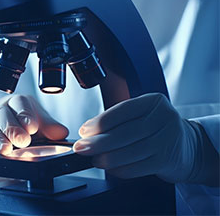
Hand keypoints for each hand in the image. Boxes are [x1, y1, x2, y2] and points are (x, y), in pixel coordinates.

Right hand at [0, 95, 68, 154]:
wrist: (13, 138)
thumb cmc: (29, 128)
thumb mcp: (43, 125)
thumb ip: (52, 128)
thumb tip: (61, 133)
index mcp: (19, 102)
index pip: (20, 103)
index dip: (25, 114)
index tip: (32, 127)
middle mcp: (2, 108)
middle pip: (2, 113)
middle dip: (12, 128)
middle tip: (22, 141)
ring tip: (7, 150)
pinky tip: (0, 153)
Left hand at [73, 93, 210, 183]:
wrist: (189, 146)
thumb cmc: (157, 129)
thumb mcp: (142, 115)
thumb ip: (118, 120)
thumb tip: (88, 132)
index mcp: (153, 101)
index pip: (122, 110)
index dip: (100, 122)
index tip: (84, 131)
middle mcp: (164, 117)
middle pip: (125, 132)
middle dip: (99, 143)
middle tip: (82, 148)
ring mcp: (168, 139)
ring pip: (130, 152)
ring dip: (107, 158)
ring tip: (95, 159)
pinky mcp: (168, 160)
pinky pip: (138, 167)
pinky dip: (120, 169)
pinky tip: (111, 168)